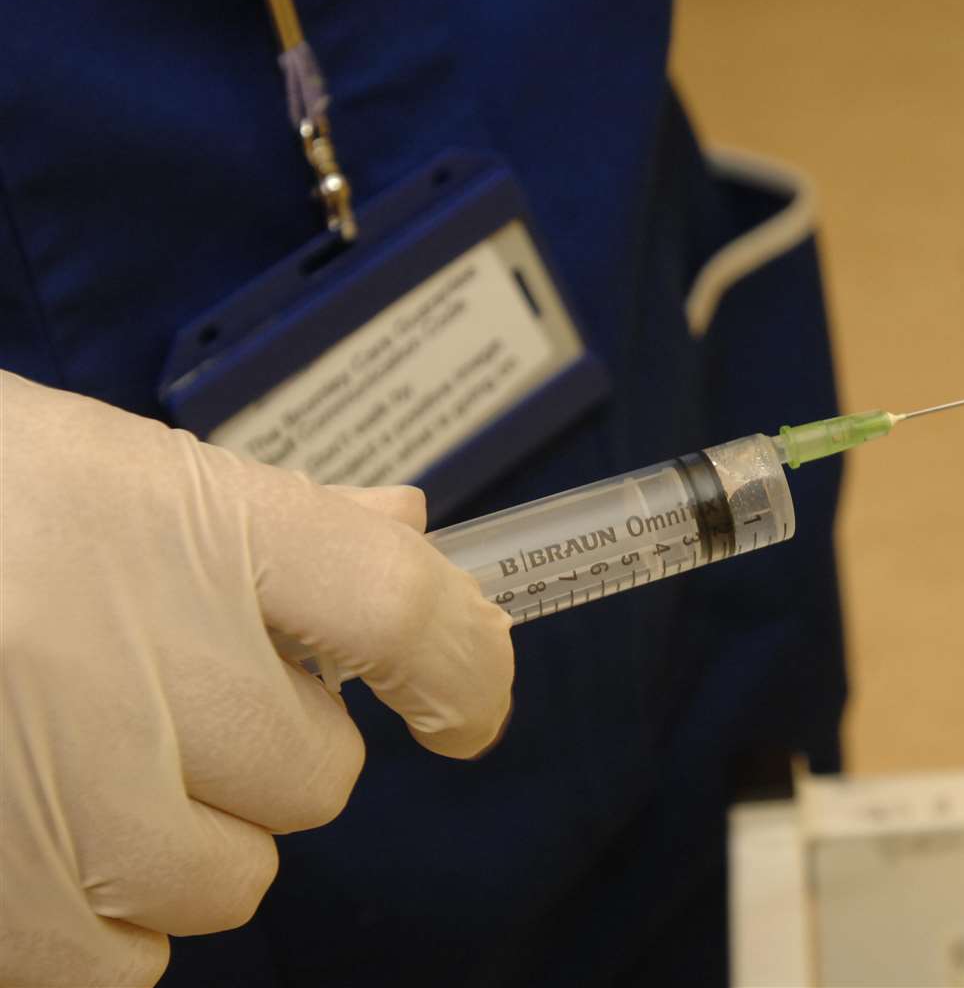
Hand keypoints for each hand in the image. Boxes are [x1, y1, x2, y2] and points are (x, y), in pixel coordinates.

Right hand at [0, 373, 512, 986]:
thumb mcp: (117, 478)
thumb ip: (275, 519)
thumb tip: (410, 527)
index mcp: (187, 526)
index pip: (399, 607)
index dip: (466, 666)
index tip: (468, 707)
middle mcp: (139, 663)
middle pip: (317, 776)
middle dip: (264, 754)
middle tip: (167, 698)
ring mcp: (64, 800)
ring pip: (229, 883)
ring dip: (183, 843)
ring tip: (77, 761)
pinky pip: (128, 964)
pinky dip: (101, 922)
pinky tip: (30, 832)